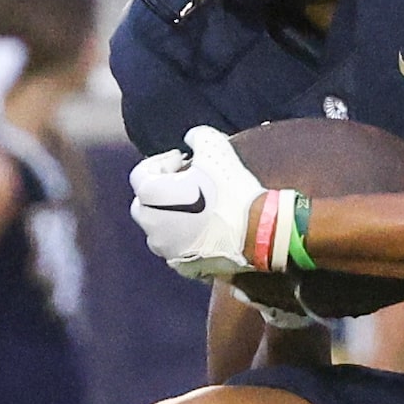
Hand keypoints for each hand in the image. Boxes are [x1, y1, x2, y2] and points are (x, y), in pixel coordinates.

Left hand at [129, 125, 264, 278]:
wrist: (260, 233)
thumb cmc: (233, 190)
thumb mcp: (217, 149)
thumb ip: (198, 137)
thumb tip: (191, 138)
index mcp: (151, 195)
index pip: (142, 172)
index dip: (163, 161)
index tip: (185, 160)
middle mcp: (150, 225)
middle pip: (145, 203)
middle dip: (162, 191)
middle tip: (188, 183)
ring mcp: (165, 249)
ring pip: (159, 229)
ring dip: (171, 217)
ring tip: (197, 209)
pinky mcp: (182, 267)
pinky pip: (176, 249)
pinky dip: (185, 239)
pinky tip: (205, 231)